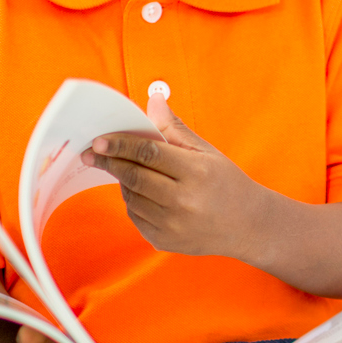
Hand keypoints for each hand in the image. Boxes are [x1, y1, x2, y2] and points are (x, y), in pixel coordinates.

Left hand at [85, 95, 266, 257]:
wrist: (248, 225)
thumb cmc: (227, 184)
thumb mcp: (206, 152)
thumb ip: (174, 128)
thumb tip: (153, 101)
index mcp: (196, 173)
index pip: (149, 153)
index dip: (121, 144)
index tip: (100, 139)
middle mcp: (183, 201)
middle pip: (134, 176)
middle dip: (110, 161)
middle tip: (93, 152)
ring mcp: (172, 225)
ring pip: (131, 197)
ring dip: (124, 181)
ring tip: (129, 170)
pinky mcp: (164, 241)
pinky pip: (135, 216)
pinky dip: (133, 201)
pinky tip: (144, 193)